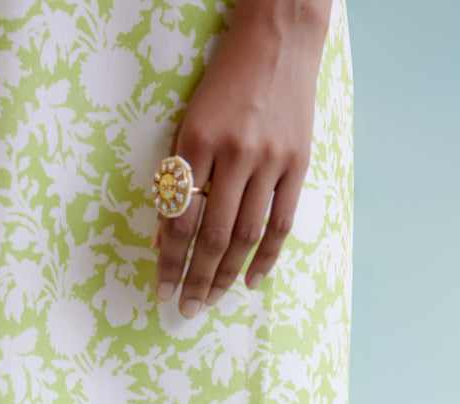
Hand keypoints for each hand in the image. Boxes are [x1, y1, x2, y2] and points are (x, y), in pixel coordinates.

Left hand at [153, 0, 331, 316]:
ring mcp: (270, 160)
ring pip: (246, 235)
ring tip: (211, 301)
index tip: (160, 289)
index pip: (179, 218)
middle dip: (196, 279)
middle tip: (185, 309)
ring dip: (226, 276)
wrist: (278, 38)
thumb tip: (165, 238)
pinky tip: (252, 281)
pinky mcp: (298, 163)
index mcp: (197, 142)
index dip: (169, 260)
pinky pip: (281, 223)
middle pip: (213, 236)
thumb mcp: (189, 123)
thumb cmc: (225, 83)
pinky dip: (266, 257)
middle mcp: (235, 154)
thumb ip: (177, 177)